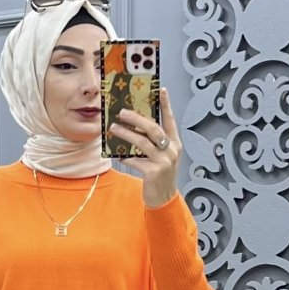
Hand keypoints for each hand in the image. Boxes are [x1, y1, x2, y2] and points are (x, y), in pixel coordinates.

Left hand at [109, 87, 182, 207]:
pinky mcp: (153, 172)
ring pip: (142, 142)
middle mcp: (172, 151)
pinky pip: (135, 159)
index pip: (170, 120)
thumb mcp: (160, 156)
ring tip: (114, 128)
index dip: (166, 105)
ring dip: (126, 134)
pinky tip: (116, 153)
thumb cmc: (159, 175)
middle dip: (136, 118)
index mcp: (175, 144)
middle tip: (122, 112)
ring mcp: (164, 162)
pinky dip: (124, 155)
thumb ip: (151, 143)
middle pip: (153, 128)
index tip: (162, 89)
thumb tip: (133, 127)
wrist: (163, 199)